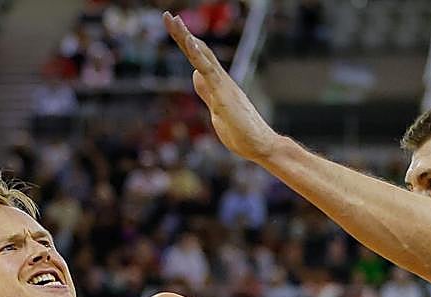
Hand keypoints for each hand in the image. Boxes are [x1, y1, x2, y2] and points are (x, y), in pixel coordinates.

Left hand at [164, 11, 280, 162]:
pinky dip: (198, 55)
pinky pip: (209, 71)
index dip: (187, 43)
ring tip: (173, 20)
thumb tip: (195, 75)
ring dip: (187, 38)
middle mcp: (222, 80)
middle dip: (183, 33)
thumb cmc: (242, 132)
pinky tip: (189, 42)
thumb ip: (205, 91)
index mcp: (219, 84)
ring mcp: (223, 85)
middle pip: (200, 51)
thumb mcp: (216, 109)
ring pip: (203, 56)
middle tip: (168, 16)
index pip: (200, 58)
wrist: (261, 145)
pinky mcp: (223, 94)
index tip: (175, 28)